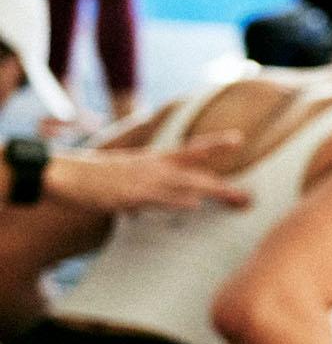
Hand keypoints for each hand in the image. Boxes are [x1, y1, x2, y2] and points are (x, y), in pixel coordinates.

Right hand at [44, 133, 251, 213]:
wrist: (68, 175)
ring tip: (240, 200)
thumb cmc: (101, 178)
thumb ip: (158, 190)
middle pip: (198, 176)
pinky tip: (193, 204)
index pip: (192, 151)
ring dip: (213, 195)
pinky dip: (177, 201)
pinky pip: (160, 199)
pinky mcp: (132, 196)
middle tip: (250, 197)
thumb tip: (179, 203)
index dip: (215, 145)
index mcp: (155, 160)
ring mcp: (145, 182)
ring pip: (186, 187)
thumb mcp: (132, 176)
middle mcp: (155, 168)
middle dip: (225, 188)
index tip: (239, 139)